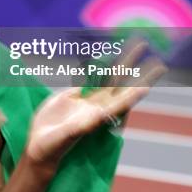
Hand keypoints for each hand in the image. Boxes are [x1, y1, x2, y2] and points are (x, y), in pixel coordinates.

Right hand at [9, 43, 165, 191]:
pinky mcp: (74, 95)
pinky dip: (99, 66)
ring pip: (108, 77)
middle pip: (121, 82)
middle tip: (145, 45)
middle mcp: (98, 106)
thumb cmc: (55, 146)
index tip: (151, 74)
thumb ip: (80, 125)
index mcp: (100, 116)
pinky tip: (107, 56)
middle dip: (134, 65)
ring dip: (121, 62)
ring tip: (133, 47)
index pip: (124, 99)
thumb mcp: (68, 136)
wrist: (41, 145)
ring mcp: (87, 100)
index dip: (136, 88)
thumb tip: (98, 115)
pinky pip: (90, 78)